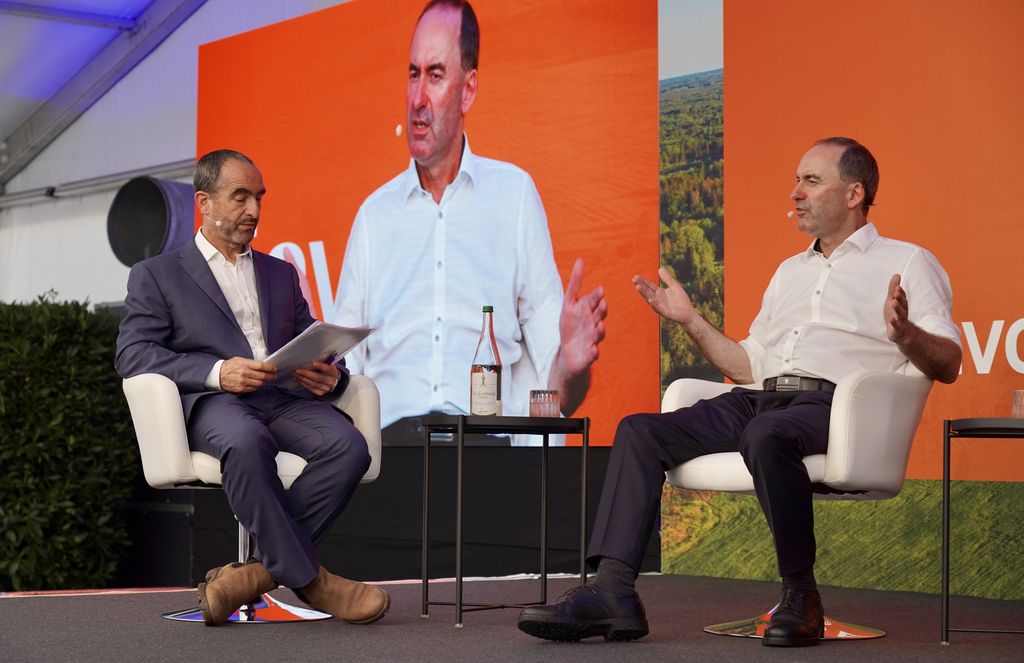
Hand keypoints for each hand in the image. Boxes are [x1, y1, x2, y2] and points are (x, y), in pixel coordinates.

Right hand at [220, 357, 277, 392]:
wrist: (217, 375)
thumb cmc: (229, 366)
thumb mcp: (240, 360)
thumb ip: (251, 362)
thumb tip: (264, 365)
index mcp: (244, 364)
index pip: (261, 366)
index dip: (270, 367)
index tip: (275, 368)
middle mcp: (244, 373)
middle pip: (262, 376)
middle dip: (271, 376)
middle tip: (274, 375)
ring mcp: (243, 382)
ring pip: (260, 383)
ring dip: (265, 381)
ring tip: (266, 379)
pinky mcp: (241, 389)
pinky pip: (254, 389)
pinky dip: (258, 386)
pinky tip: (258, 383)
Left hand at [293, 360, 338, 396]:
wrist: (334, 384)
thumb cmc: (329, 372)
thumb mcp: (329, 366)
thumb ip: (323, 361)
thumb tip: (314, 356)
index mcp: (333, 372)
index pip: (327, 368)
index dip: (321, 366)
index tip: (314, 363)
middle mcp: (330, 381)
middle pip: (317, 377)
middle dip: (306, 373)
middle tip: (297, 370)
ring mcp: (324, 388)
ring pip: (311, 383)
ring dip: (301, 378)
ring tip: (295, 373)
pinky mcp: (319, 392)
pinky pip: (309, 388)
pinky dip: (302, 383)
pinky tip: (297, 379)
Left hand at [558, 258, 607, 376]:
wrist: (568, 353)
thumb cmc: (570, 325)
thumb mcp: (569, 303)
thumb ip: (575, 283)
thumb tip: (580, 260)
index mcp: (589, 311)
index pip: (594, 302)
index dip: (596, 297)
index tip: (599, 290)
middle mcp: (594, 324)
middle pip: (599, 316)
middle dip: (601, 311)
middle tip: (602, 304)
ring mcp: (593, 339)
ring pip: (598, 334)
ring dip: (600, 330)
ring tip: (598, 326)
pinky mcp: (590, 355)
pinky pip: (593, 354)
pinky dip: (593, 352)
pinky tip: (593, 349)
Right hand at [633, 266, 693, 324]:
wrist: (689, 313)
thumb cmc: (681, 300)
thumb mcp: (674, 286)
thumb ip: (667, 278)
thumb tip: (660, 268)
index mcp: (659, 293)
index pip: (649, 286)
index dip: (643, 281)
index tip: (636, 276)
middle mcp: (658, 299)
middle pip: (647, 291)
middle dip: (641, 286)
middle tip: (634, 279)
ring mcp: (661, 306)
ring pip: (650, 299)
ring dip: (644, 293)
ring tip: (638, 287)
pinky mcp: (666, 313)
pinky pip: (658, 308)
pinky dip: (654, 304)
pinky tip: (650, 299)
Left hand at [884, 273, 910, 342]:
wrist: (900, 333)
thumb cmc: (895, 314)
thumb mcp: (892, 300)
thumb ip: (893, 288)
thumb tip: (896, 274)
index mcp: (902, 305)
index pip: (902, 298)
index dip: (900, 293)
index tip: (897, 287)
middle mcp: (902, 312)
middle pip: (902, 304)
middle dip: (900, 298)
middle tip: (896, 292)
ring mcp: (900, 321)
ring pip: (900, 314)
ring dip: (897, 308)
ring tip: (893, 302)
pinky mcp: (897, 329)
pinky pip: (896, 326)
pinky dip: (894, 323)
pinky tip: (891, 320)